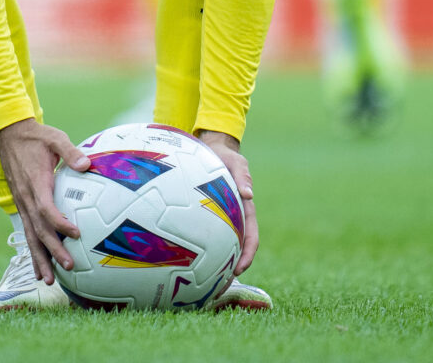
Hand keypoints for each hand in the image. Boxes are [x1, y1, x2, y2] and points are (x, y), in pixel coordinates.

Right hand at [0, 118, 90, 283]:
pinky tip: (39, 268)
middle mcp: (26, 198)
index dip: (60, 223)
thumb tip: (87, 164)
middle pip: (39, 229)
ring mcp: (21, 203)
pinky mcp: (21, 204)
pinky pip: (27, 231)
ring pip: (30, 236)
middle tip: (69, 265)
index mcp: (35, 183)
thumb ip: (70, 152)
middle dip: (53, 250)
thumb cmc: (36, 137)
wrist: (9, 135)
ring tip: (49, 281)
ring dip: (40, 258)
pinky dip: (33, 251)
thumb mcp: (55, 138)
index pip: (46, 209)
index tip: (76, 233)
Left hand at [198, 130, 257, 274]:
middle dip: (230, 266)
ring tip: (199, 278)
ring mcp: (220, 216)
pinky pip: (200, 230)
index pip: (251, 236)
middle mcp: (234, 217)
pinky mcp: (204, 213)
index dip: (248, 254)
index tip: (240, 269)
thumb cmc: (225, 156)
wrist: (212, 148)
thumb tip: (249, 193)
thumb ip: (243, 175)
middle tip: (218, 284)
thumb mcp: (236, 162)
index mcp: (245, 209)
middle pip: (235, 247)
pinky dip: (196, 242)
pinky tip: (180, 252)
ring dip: (213, 260)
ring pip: (218, 243)